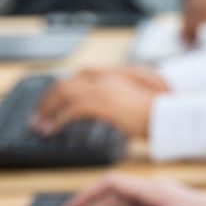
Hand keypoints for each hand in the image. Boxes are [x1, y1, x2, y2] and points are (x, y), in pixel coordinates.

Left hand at [31, 68, 161, 137]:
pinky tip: (53, 129)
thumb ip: (112, 99)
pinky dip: (58, 119)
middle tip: (37, 117)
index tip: (47, 105)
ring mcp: (103, 90)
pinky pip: (71, 110)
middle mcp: (103, 79)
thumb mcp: (129, 100)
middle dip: (45, 101)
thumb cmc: (154, 112)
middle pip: (63, 84)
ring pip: (63, 94)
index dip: (56, 91)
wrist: (168, 114)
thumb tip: (99, 109)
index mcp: (109, 76)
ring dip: (47, 110)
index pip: (73, 78)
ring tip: (40, 126)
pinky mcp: (103, 104)